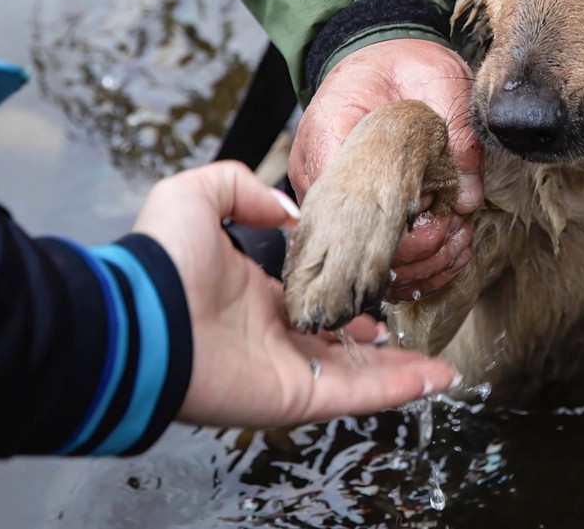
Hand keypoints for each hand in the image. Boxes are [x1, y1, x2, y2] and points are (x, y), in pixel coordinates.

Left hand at [133, 161, 458, 427]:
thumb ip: (241, 187)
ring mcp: (286, 371)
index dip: (347, 299)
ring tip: (444, 368)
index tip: (379, 289)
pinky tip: (435, 378)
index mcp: (255, 299)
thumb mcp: (196, 194)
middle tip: (418, 338)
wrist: (139, 317)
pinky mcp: (294, 396)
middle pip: (342, 348)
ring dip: (404, 372)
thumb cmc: (159, 260)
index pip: (312, 304)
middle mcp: (274, 338)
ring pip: (358, 376)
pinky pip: (355, 394)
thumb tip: (286, 211)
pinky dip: (397, 389)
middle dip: (383, 347)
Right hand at [289, 38, 481, 301]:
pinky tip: (446, 254)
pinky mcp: (349, 216)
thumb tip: (467, 198)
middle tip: (452, 232)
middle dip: (411, 252)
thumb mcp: (436, 78)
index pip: (348, 204)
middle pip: (352, 244)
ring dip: (417, 265)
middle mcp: (318, 177)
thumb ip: (455, 130)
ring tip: (457, 243)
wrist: (380, 58)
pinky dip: (413, 267)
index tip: (437, 214)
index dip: (396, 225)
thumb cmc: (400, 65)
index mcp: (328, 136)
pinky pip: (374, 259)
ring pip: (362, 261)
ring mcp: (330, 202)